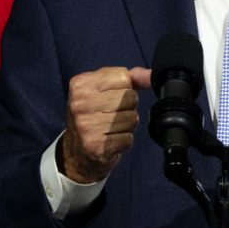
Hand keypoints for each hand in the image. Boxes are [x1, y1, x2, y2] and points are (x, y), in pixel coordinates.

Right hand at [58, 65, 151, 184]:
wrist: (77, 152)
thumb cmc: (94, 115)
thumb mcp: (105, 90)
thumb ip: (130, 78)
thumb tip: (151, 75)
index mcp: (81, 84)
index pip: (124, 78)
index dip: (124, 89)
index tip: (110, 97)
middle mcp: (80, 104)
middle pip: (130, 97)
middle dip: (127, 107)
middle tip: (112, 114)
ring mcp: (86, 126)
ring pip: (132, 118)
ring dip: (127, 125)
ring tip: (112, 128)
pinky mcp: (95, 146)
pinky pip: (128, 138)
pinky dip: (124, 140)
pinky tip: (111, 140)